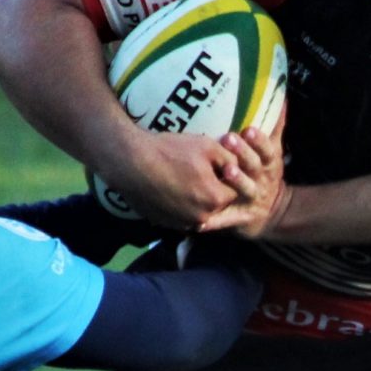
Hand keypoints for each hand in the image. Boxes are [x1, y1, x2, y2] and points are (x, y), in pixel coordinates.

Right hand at [97, 129, 234, 227]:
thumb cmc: (170, 151)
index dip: (228, 177)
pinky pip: (180, 217)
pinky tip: (171, 189)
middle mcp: (201, 218)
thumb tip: (240, 166)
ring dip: (196, 200)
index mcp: (215, 199)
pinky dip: (180, 206)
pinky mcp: (164, 224)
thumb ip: (231, 158)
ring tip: (184, 180)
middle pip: (217, 204)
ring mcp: (181, 224)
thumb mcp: (207, 146)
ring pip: (199, 212)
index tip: (218, 166)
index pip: (235, 191)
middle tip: (200, 172)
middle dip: (214, 190)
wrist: (129, 162)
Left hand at [195, 116, 290, 237]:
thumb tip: (279, 98)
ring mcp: (251, 200)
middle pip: (254, 166)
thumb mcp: (274, 151)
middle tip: (228, 139)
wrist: (272, 213)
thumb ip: (274, 127)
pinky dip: (214, 221)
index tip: (248, 128)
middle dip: (243, 153)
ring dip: (236, 181)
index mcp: (269, 164)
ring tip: (226, 172)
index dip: (258, 140)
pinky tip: (200, 221)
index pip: (266, 150)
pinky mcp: (239, 218)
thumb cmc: (265, 175)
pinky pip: (226, 219)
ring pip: (243, 190)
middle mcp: (262, 181)